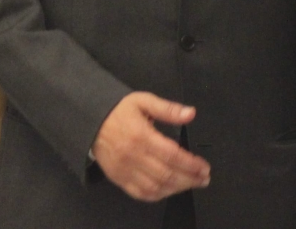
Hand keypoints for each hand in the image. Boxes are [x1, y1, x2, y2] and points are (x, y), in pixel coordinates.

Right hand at [92, 92, 210, 201]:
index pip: (172, 155)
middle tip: (204, 178)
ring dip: (177, 189)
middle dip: (190, 179)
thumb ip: (168, 109)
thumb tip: (191, 113)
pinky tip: (170, 190)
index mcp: (141, 136)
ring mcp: (125, 170)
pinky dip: (159, 195)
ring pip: (156, 187)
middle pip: (167, 175)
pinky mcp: (118, 179)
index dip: (191, 164)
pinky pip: (141, 193)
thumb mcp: (143, 101)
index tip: (204, 167)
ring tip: (192, 183)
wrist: (90, 120)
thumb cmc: (120, 110)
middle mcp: (133, 156)